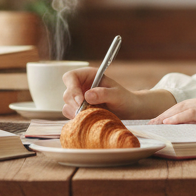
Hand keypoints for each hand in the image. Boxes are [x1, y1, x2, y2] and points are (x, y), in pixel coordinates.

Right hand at [61, 68, 175, 121]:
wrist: (128, 109)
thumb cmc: (124, 98)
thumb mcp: (117, 95)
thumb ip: (104, 94)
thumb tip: (87, 95)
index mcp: (89, 76)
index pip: (70, 77)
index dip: (72, 88)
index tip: (81, 101)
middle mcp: (81, 85)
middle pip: (67, 93)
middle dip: (75, 104)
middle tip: (86, 112)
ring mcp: (79, 97)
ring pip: (67, 104)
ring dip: (76, 112)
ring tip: (91, 115)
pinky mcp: (79, 108)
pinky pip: (70, 113)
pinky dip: (76, 117)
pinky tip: (87, 119)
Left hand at [150, 92, 195, 139]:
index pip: (187, 105)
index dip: (172, 112)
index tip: (160, 120)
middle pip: (181, 105)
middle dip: (164, 114)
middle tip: (151, 124)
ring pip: (183, 108)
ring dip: (166, 117)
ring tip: (155, 125)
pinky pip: (192, 113)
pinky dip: (178, 118)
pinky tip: (168, 124)